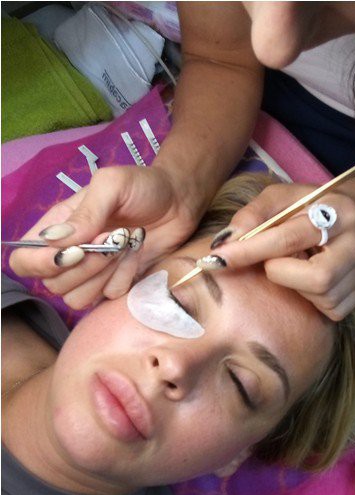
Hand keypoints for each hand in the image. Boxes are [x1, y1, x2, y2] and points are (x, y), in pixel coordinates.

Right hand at [8, 166, 198, 308]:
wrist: (180, 201)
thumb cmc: (143, 186)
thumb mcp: (112, 186)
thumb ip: (85, 213)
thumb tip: (55, 241)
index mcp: (57, 228)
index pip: (24, 261)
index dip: (40, 264)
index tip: (75, 252)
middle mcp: (69, 254)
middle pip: (53, 284)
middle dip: (85, 266)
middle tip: (113, 240)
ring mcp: (93, 272)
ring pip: (77, 297)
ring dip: (104, 275)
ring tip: (125, 247)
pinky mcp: (117, 282)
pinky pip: (108, 297)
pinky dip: (124, 279)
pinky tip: (136, 256)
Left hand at [207, 185, 354, 320]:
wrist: (344, 218)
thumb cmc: (304, 207)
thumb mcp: (278, 198)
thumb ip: (252, 216)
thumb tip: (226, 242)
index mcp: (339, 211)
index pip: (290, 237)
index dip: (251, 250)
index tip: (219, 259)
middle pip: (319, 277)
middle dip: (284, 274)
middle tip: (274, 262)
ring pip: (324, 296)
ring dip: (296, 286)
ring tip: (295, 266)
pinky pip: (332, 309)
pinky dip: (312, 299)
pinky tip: (308, 280)